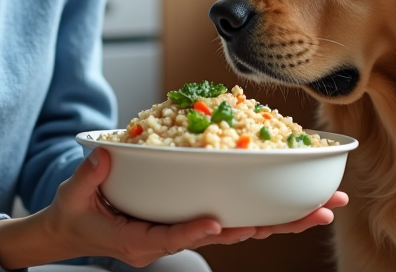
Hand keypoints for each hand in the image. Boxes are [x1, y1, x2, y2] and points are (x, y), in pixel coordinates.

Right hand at [0, 148, 347, 268]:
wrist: (73, 230)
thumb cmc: (75, 214)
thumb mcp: (75, 196)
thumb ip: (90, 176)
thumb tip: (105, 154)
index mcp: (141, 240)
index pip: (172, 236)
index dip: (193, 230)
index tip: (216, 222)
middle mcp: (172, 239)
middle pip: (229, 234)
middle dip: (277, 225)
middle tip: (319, 213)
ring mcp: (187, 230)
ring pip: (241, 228)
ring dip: (283, 219)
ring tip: (322, 209)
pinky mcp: (194, 219)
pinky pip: (234, 218)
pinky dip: (264, 211)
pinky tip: (292, 203)